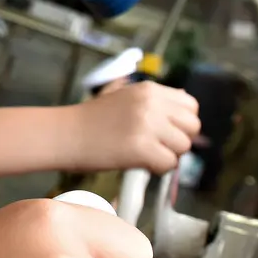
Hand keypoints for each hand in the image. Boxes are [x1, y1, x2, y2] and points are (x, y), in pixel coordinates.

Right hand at [68, 80, 200, 172]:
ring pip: (183, 147)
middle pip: (192, 126)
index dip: (182, 122)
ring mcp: (147, 125)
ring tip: (146, 156)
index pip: (191, 105)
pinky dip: (158, 168)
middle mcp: (152, 103)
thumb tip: (184, 98)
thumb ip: (153, 99)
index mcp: (149, 89)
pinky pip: (169, 164)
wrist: (65, 134)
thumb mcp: (123, 95)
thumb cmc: (90, 119)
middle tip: (158, 147)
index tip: (166, 132)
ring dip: (169, 155)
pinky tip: (141, 164)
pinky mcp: (141, 148)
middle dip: (179, 140)